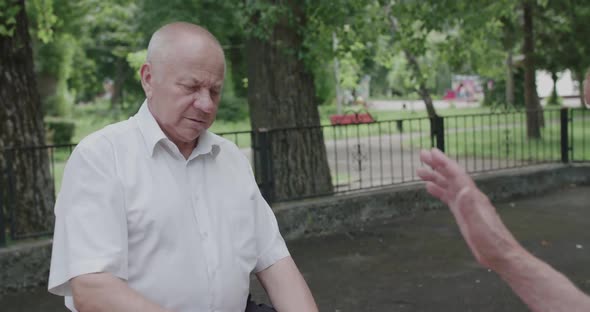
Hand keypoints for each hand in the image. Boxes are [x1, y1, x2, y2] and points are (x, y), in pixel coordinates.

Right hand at [416, 149, 520, 268]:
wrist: (501, 255)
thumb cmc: (491, 242)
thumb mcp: (479, 226)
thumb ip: (471, 208)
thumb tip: (464, 189)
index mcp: (473, 198)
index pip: (457, 175)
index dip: (444, 162)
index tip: (432, 152)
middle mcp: (470, 197)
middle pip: (451, 176)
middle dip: (437, 164)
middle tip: (421, 154)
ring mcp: (466, 204)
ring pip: (448, 185)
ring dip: (435, 176)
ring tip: (419, 170)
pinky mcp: (463, 213)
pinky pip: (449, 197)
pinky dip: (439, 190)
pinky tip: (429, 187)